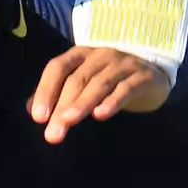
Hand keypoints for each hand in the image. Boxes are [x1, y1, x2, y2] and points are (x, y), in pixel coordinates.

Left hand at [29, 46, 171, 143]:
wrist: (155, 73)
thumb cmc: (112, 78)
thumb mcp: (84, 81)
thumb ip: (59, 93)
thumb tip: (32, 110)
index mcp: (81, 54)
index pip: (58, 67)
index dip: (45, 90)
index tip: (38, 117)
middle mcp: (101, 55)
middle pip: (77, 79)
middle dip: (62, 106)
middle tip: (51, 134)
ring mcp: (123, 64)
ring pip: (99, 83)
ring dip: (82, 103)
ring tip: (68, 121)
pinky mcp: (143, 77)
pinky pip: (125, 89)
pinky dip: (112, 101)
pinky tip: (101, 115)